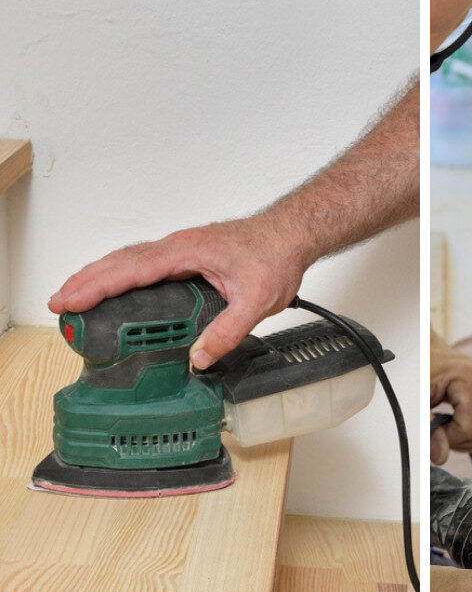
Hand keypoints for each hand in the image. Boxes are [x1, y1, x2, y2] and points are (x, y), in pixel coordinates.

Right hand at [48, 216, 311, 368]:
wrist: (292, 234)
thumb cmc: (276, 256)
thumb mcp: (257, 301)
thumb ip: (228, 330)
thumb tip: (201, 357)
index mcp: (188, 252)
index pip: (132, 270)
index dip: (98, 286)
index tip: (73, 300)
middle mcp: (179, 246)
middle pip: (120, 261)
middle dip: (86, 281)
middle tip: (59, 303)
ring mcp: (181, 248)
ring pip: (129, 259)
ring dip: (100, 275)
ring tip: (74, 295)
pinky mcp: (187, 254)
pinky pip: (144, 261)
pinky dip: (121, 272)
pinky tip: (115, 286)